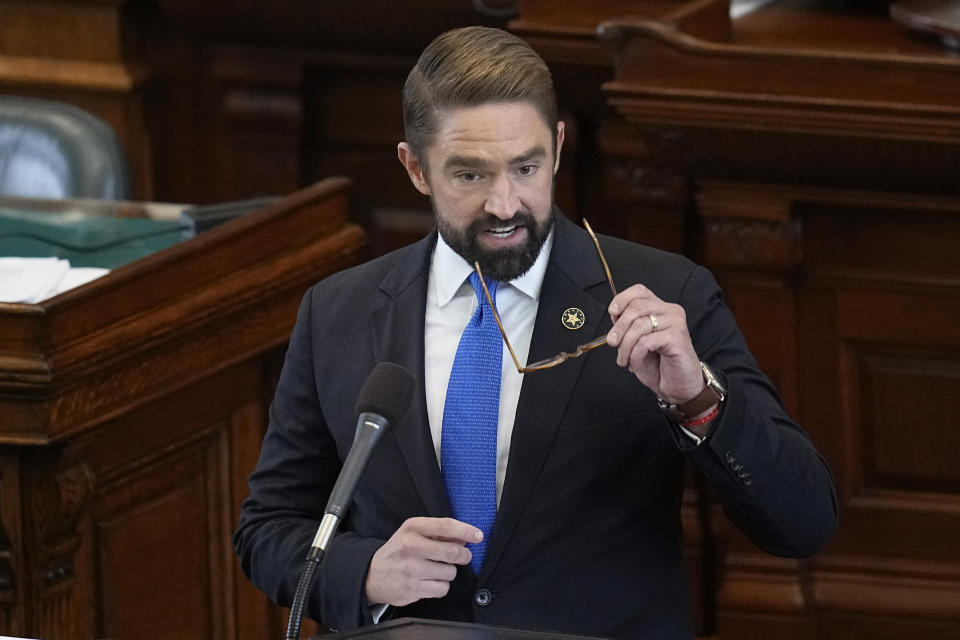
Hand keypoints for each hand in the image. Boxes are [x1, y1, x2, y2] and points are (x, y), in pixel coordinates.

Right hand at [365, 517, 481, 606]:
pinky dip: (441, 586)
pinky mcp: (413, 589)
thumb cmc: (398, 551)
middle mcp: (411, 546)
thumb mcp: (413, 533)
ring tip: (435, 570)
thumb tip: (465, 538)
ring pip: (450, 572)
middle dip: (464, 555)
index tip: (478, 536)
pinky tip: (430, 581)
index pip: (445, 526)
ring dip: (448, 572)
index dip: (466, 530)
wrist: (372, 575)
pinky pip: (443, 588)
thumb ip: (438, 533)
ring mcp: (412, 569)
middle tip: (462, 556)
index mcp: (412, 528)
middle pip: (452, 552)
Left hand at [606, 284, 703, 403]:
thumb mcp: (637, 341)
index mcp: (660, 308)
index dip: (622, 299)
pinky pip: (646, 341)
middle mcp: (671, 311)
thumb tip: (614, 314)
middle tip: (612, 343)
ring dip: (625, 346)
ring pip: (639, 325)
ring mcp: (676, 323)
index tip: (612, 313)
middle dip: (619, 327)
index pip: (640, 291)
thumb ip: (627, 326)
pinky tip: (634, 364)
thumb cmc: (658, 364)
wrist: (678, 386)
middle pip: (636, 307)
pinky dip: (635, 354)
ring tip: (623, 360)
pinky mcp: (677, 337)